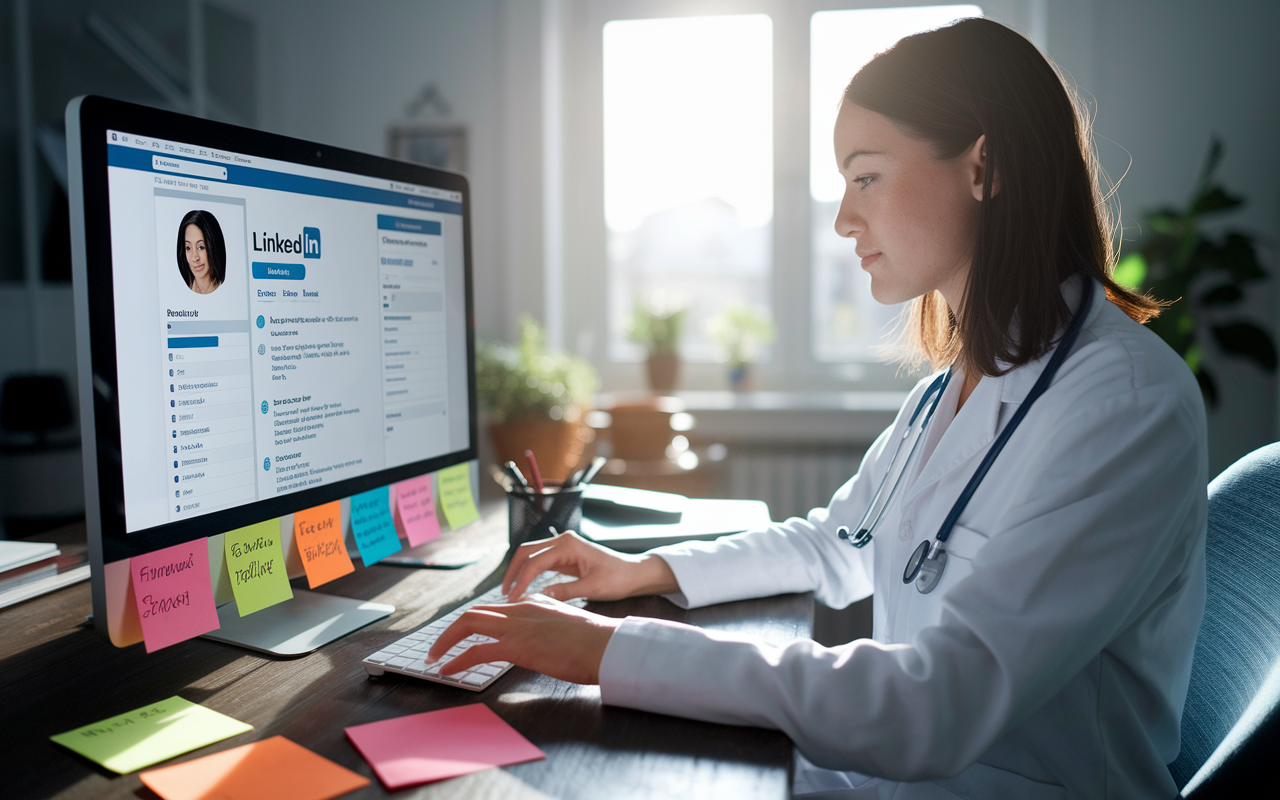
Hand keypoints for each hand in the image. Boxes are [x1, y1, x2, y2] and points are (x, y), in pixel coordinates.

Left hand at [426, 596, 620, 683]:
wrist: (607, 645)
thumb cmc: (595, 641)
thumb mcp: (567, 625)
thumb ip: (550, 625)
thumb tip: (543, 639)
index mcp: (534, 603)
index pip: (495, 608)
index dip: (475, 621)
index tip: (464, 635)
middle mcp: (521, 609)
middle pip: (474, 612)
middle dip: (451, 630)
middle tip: (438, 647)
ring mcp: (517, 626)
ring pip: (468, 624)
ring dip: (446, 642)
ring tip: (434, 658)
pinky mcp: (517, 647)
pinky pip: (477, 652)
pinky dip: (457, 660)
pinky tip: (448, 671)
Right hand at [502, 529, 678, 601]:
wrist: (634, 573)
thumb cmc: (618, 579)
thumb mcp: (591, 589)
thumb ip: (563, 592)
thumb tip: (537, 597)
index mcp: (569, 545)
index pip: (535, 562)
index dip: (521, 581)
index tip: (513, 599)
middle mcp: (563, 540)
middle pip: (526, 552)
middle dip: (513, 572)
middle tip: (505, 594)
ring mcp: (563, 546)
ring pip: (531, 555)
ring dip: (519, 572)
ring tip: (510, 593)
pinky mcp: (564, 554)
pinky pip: (540, 561)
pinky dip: (529, 573)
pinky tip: (524, 587)